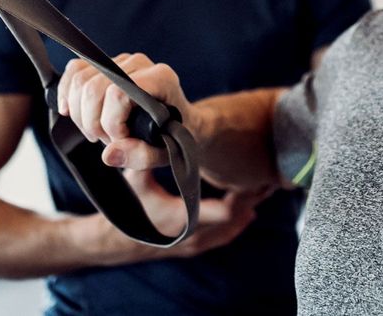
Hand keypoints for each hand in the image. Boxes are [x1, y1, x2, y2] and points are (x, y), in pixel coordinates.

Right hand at [58, 53, 191, 169]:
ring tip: (98, 130)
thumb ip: (141, 156)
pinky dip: (67, 94)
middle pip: (93, 88)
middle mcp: (141, 64)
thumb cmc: (173, 136)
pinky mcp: (105, 63)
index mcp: (161, 79)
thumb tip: (109, 153)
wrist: (178, 121)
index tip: (121, 140)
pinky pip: (75, 71)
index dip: (111, 123)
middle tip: (107, 140)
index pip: (118, 94)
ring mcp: (121, 61)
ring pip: (80, 81)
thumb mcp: (165, 153)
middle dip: (93, 122)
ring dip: (80, 114)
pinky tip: (73, 113)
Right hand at [93, 168, 271, 262]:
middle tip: (266, 178)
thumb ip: (141, 162)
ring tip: (261, 188)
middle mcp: (193, 235)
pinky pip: (224, 234)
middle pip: (236, 219)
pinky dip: (237, 221)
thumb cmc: (126, 210)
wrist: (115, 242)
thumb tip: (141, 138)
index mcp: (183, 220)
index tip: (255, 176)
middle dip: (250, 198)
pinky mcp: (195, 244)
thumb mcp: (134, 184)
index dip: (243, 195)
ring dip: (245, 209)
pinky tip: (247, 206)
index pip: (226, 212)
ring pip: (232, 228)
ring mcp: (196, 242)